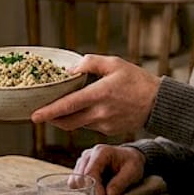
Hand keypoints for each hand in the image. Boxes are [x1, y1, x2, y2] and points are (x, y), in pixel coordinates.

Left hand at [30, 55, 158, 135]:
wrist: (158, 103)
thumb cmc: (137, 81)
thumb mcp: (114, 63)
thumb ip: (90, 63)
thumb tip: (70, 68)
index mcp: (100, 94)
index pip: (68, 106)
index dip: (49, 112)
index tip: (34, 116)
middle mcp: (100, 113)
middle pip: (67, 122)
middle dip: (51, 119)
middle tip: (41, 114)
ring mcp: (105, 125)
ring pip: (77, 125)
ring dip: (66, 119)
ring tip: (61, 109)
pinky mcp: (109, 131)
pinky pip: (90, 126)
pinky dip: (83, 119)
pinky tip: (85, 110)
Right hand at [73, 143, 145, 194]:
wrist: (128, 158)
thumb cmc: (131, 163)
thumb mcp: (133, 171)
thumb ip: (121, 182)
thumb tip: (109, 194)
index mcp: (101, 152)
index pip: (89, 173)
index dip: (94, 188)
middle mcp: (88, 155)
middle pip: (79, 178)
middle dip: (89, 191)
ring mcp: (82, 161)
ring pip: (74, 181)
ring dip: (84, 191)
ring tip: (100, 193)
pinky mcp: (79, 169)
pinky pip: (74, 183)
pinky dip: (81, 190)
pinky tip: (94, 191)